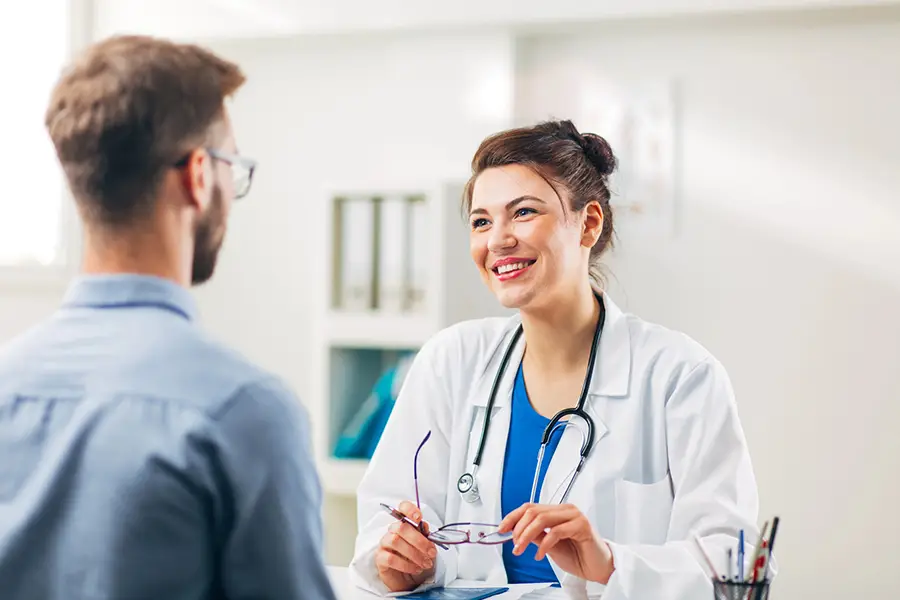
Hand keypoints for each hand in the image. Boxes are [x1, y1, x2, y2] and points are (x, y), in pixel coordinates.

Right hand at [375, 501, 437, 591]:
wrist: (406, 579)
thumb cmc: (415, 558)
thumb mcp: (424, 546)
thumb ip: (424, 535)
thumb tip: (424, 526)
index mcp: (404, 524)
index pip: (403, 509)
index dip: (409, 510)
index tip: (418, 518)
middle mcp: (392, 531)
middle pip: (401, 527)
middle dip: (419, 541)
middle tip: (431, 552)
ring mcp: (384, 544)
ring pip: (395, 541)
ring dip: (414, 554)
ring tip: (424, 563)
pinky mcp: (380, 558)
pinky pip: (390, 558)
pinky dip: (406, 565)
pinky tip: (415, 569)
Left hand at [498, 503, 614, 583]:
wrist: (599, 568)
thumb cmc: (578, 556)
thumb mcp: (549, 545)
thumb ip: (535, 535)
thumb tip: (515, 531)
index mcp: (557, 511)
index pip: (530, 507)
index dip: (513, 517)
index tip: (501, 529)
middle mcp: (566, 509)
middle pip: (533, 511)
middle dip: (518, 529)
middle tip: (513, 544)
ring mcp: (575, 516)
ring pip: (542, 519)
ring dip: (527, 535)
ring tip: (521, 549)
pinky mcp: (582, 526)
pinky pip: (555, 532)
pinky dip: (544, 544)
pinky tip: (540, 554)